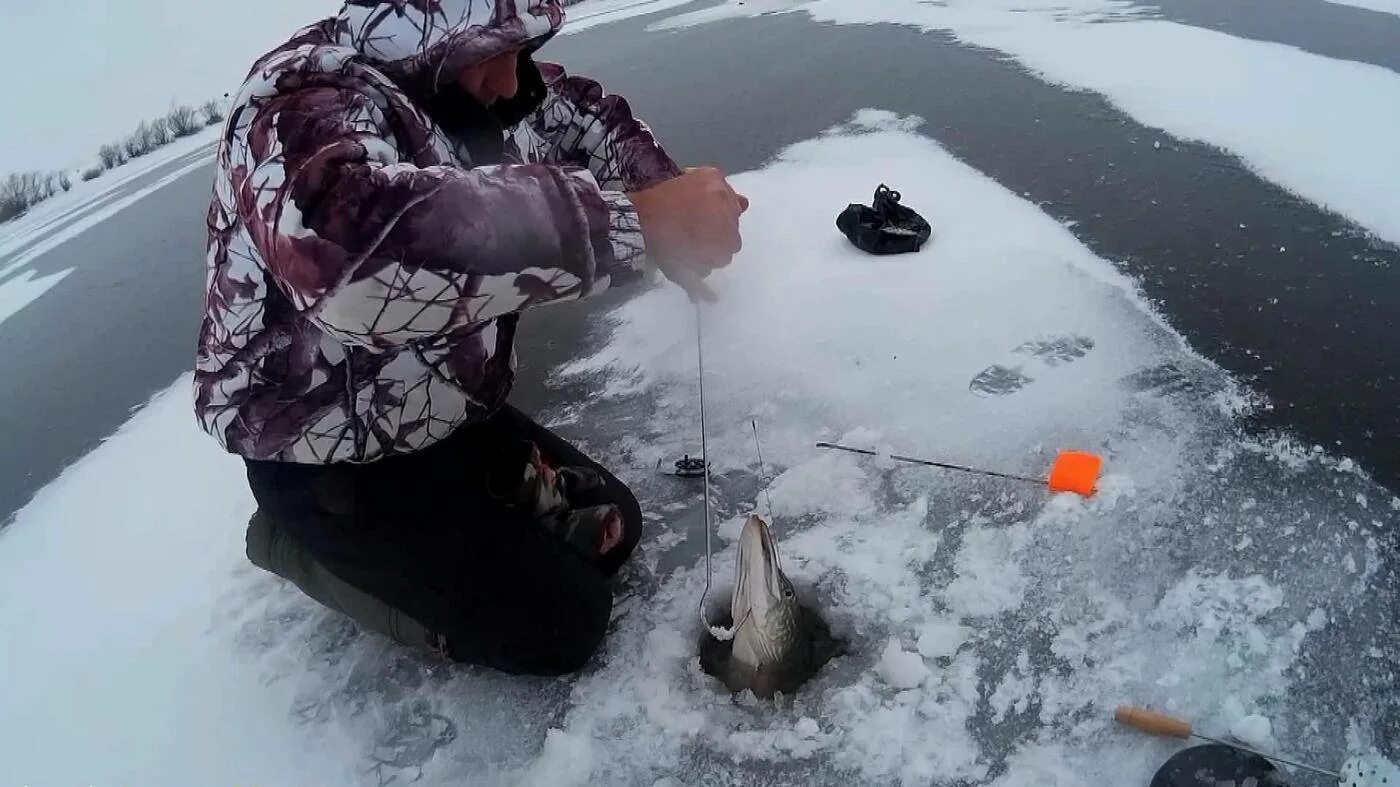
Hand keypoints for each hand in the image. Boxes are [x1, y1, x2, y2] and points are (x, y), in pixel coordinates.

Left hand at [628, 166, 748, 301]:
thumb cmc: (662, 249)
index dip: (711, 253)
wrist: (639, 220)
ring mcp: (722, 194)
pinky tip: (701, 195)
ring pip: (732, 206)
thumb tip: (713, 299)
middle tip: (694, 233)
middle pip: (731, 229)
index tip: (697, 251)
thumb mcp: (681, 273)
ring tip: (694, 214)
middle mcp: (730, 217)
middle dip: (715, 234)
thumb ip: (699, 286)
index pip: (728, 252)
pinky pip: (722, 183)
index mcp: (725, 243)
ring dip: (718, 212)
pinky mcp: (712, 175)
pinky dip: (716, 189)